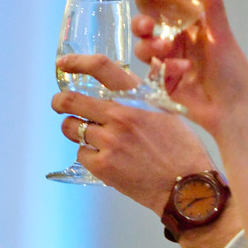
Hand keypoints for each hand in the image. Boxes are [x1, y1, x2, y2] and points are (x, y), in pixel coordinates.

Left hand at [51, 54, 215, 211]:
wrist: (187, 186)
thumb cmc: (182, 149)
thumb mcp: (167, 112)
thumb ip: (141, 98)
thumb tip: (120, 86)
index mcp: (138, 97)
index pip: (101, 67)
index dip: (77, 62)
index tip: (64, 63)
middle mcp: (121, 115)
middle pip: (71, 100)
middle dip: (59, 102)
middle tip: (59, 104)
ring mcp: (109, 141)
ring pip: (72, 128)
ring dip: (74, 130)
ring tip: (88, 137)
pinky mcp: (103, 165)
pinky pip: (81, 154)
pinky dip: (89, 156)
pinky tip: (106, 160)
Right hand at [127, 0, 247, 139]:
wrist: (233, 111)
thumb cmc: (234, 73)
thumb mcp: (222, 37)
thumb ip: (213, 8)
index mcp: (192, 26)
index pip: (164, 5)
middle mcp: (178, 41)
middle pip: (147, 25)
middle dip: (141, 23)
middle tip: (147, 26)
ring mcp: (168, 62)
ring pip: (144, 47)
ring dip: (151, 46)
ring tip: (166, 50)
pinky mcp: (163, 82)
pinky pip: (152, 70)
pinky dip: (166, 67)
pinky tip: (183, 70)